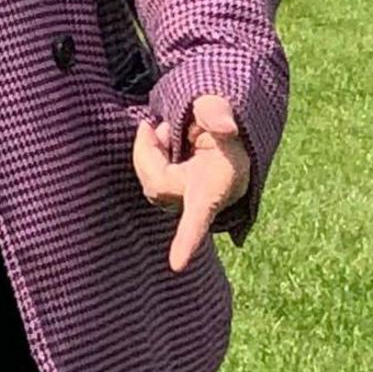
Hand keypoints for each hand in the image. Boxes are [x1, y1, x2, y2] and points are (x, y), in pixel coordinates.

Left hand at [133, 91, 251, 271]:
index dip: (188, 239)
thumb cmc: (220, 120)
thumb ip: (218, 114)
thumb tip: (225, 128)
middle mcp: (201, 198)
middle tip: (153, 125)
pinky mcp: (169, 195)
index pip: (201, 212)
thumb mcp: (220, 107)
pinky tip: (159, 140)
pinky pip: (149, 178)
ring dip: (150, 152)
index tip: (177, 264)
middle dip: (148, 153)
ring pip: (150, 180)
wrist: (219, 127)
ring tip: (166, 132)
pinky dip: (148, 154)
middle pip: (157, 184)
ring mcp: (183, 200)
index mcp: (219, 183)